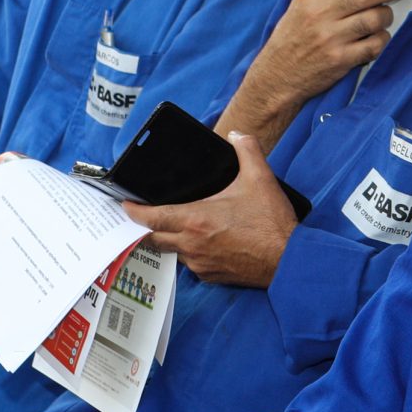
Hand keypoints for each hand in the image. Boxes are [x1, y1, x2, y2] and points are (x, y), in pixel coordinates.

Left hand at [129, 133, 295, 286]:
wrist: (287, 260)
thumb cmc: (272, 224)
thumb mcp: (261, 179)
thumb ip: (247, 150)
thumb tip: (237, 135)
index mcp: (196, 219)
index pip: (152, 217)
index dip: (134, 211)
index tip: (124, 205)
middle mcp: (192, 244)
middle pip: (153, 238)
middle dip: (145, 228)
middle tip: (142, 217)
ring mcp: (200, 263)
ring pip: (173, 252)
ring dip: (171, 240)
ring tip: (178, 226)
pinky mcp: (211, 276)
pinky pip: (191, 264)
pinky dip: (192, 253)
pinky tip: (205, 242)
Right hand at [231, 0, 401, 119]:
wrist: (278, 74)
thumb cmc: (294, 33)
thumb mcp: (301, 1)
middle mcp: (319, 14)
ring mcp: (331, 39)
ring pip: (374, 19)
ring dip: (387, 14)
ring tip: (384, 13)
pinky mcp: (341, 60)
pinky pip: (375, 45)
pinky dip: (382, 38)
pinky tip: (377, 36)